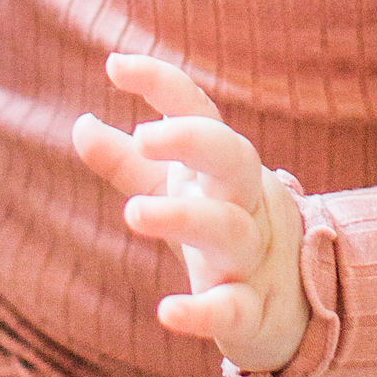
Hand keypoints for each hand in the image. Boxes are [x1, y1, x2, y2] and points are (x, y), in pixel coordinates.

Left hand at [71, 52, 309, 376]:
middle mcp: (243, 202)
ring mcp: (252, 255)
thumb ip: (127, 162)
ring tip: (134, 212)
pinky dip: (204, 312)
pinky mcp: (253, 310)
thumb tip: (80, 122)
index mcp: (221, 167)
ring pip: (230, 229)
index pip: (199, 112)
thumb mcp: (176, 192)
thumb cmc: (221, 231)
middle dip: (193, 140)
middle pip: (232, 157)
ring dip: (184, 217)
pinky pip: (234, 309)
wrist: (295, 303)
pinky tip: (168, 312)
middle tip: (143, 136)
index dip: (162, 83)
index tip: (115, 65)